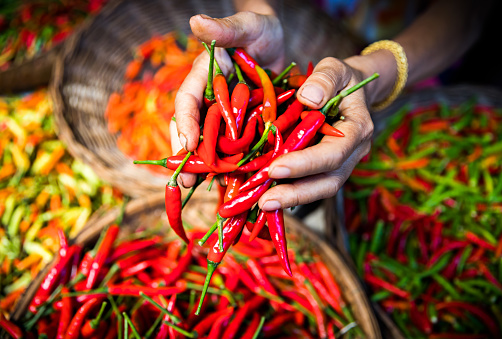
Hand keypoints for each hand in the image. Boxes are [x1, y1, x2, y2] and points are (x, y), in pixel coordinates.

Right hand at [170, 11, 283, 186]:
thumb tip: (196, 20)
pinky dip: (231, 163)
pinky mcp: (241, 125)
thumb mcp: (246, 25)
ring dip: (206, 165)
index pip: (187, 100)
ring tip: (203, 188)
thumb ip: (224, 27)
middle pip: (193, 129)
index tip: (187, 143)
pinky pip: (233, 146)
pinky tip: (232, 182)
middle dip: (188, 154)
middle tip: (186, 179)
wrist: (275, 43)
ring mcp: (225, 114)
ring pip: (210, 142)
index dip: (185, 122)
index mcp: (204, 77)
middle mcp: (209, 99)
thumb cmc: (258, 30)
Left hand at [259, 57, 375, 210]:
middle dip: (296, 194)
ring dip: (290, 199)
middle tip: (265, 201)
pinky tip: (264, 194)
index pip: (333, 154)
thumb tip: (308, 98)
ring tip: (261, 204)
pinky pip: (309, 184)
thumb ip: (324, 79)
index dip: (305, 164)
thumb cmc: (341, 79)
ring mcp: (341, 164)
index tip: (275, 169)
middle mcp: (353, 153)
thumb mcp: (335, 69)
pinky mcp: (325, 168)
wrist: (349, 90)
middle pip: (328, 182)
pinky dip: (288, 191)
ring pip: (319, 188)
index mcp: (358, 129)